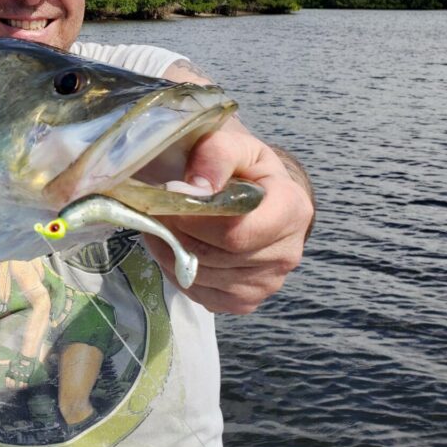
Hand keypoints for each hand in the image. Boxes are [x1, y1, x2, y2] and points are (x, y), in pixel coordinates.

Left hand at [141, 124, 313, 313]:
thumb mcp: (234, 146)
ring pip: (203, 278)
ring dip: (171, 253)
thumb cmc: (244, 168)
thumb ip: (216, 155)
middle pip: (216, 256)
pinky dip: (178, 273)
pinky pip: (201, 295)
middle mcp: (287, 252)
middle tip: (155, 211)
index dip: (195, 220)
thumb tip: (195, 188)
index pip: (236, 232)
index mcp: (291, 210)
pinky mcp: (245, 301)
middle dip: (177, 233)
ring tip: (162, 226)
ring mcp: (268, 283)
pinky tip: (175, 248)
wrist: (258, 194)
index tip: (170, 197)